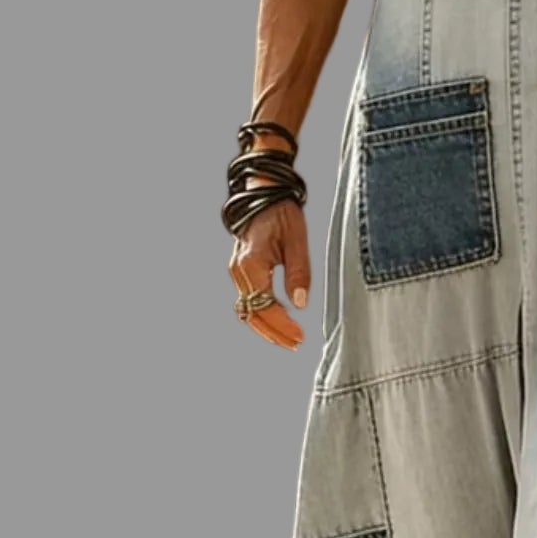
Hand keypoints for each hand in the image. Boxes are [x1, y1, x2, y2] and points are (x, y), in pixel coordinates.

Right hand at [228, 191, 311, 350]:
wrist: (262, 194)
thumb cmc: (282, 214)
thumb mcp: (297, 241)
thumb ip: (298, 273)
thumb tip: (300, 304)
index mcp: (252, 264)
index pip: (265, 306)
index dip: (282, 325)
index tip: (300, 336)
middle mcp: (238, 271)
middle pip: (252, 314)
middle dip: (274, 332)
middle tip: (296, 344)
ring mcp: (235, 272)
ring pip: (247, 310)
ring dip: (266, 327)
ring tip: (289, 339)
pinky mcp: (239, 271)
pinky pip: (247, 300)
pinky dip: (261, 314)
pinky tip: (279, 321)